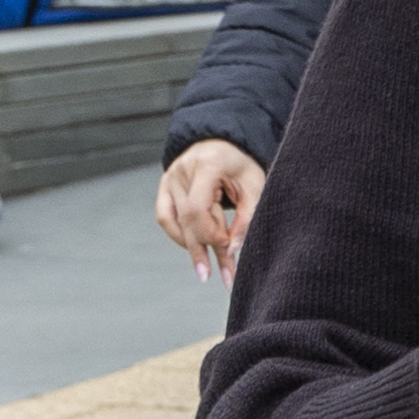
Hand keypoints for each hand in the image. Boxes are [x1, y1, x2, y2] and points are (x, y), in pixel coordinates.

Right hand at [159, 140, 262, 278]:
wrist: (222, 141)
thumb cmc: (241, 164)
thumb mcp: (254, 186)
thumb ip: (246, 217)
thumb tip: (233, 250)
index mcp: (206, 166)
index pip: (198, 209)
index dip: (211, 233)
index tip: (229, 247)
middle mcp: (182, 171)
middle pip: (187, 220)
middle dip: (204, 250)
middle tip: (220, 277)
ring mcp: (169, 178)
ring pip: (174, 222)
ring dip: (191, 247)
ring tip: (206, 269)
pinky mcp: (164, 186)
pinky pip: (165, 217)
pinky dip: (179, 235)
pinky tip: (194, 249)